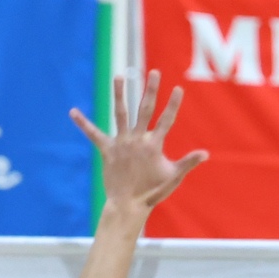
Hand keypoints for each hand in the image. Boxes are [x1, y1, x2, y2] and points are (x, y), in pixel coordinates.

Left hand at [69, 70, 208, 223]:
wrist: (128, 204)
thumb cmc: (153, 192)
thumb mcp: (173, 176)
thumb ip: (188, 162)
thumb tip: (206, 153)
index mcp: (154, 145)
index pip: (166, 120)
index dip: (173, 104)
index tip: (178, 88)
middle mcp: (137, 140)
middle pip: (145, 110)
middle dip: (150, 90)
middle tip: (154, 73)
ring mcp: (121, 143)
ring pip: (120, 114)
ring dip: (120, 94)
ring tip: (119, 76)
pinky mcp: (107, 150)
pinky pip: (94, 134)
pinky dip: (83, 123)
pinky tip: (73, 112)